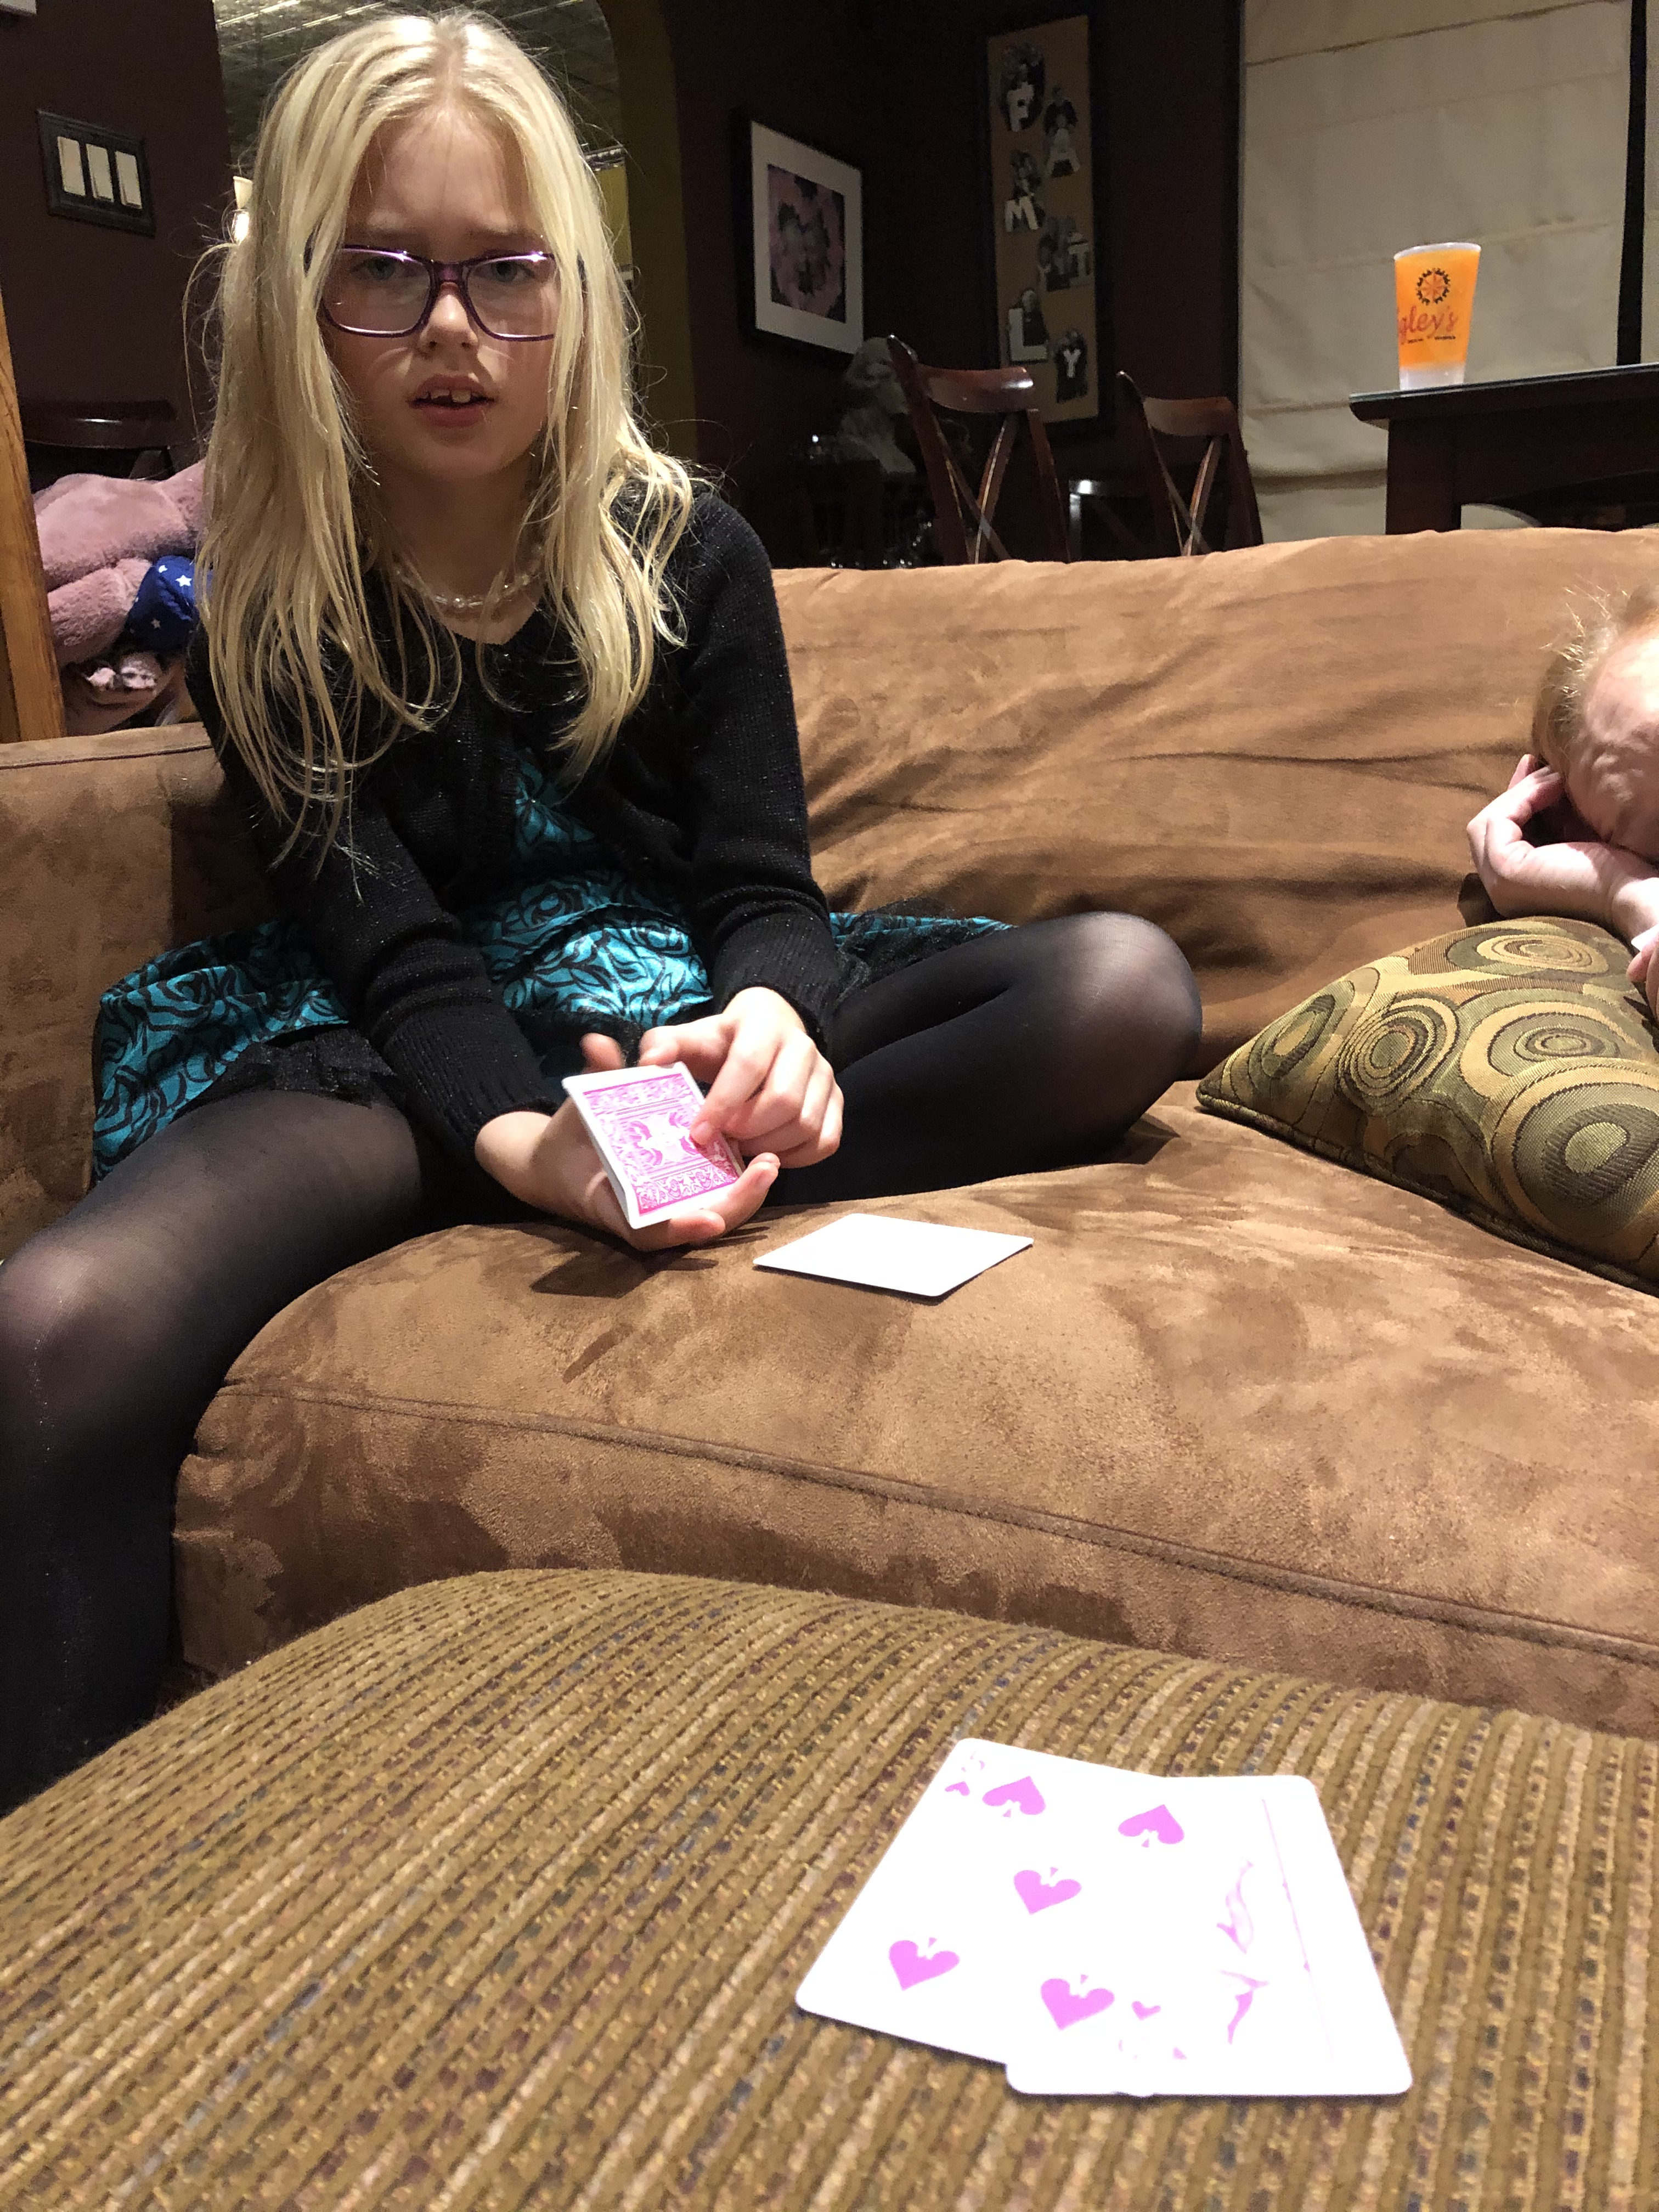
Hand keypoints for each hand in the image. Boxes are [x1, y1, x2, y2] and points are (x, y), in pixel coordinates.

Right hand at [472, 1034, 777, 1249]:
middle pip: (698, 1224)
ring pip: (715, 1213)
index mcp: (616, 1206)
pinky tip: (764, 1156)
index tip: (710, 1219)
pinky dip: (738, 1184)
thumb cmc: (569, 1140)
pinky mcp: (683, 1195)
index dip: (681, 1227)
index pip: (651, 1231)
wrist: (562, 1163)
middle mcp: (647, 1215)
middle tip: (765, 1169)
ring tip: (772, 1160)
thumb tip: (596, 1042)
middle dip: (735, 1203)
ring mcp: (669, 1207)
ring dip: (746, 1193)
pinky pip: (715, 1196)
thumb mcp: (577, 1111)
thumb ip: (594, 1080)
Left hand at [636, 986, 842, 1168]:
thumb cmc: (723, 1043)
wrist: (769, 1032)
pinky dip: (796, 1158)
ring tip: (739, 1147)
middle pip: (783, 1101)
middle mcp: (804, 1048)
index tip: (697, 1134)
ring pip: (806, 1125)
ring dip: (769, 1147)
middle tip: (721, 1142)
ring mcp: (826, 1076)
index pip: (748, 1065)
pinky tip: (767, 1154)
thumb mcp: (693, 1037)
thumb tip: (649, 1061)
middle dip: (747, 1130)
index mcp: (764, 1026)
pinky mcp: (837, 1102)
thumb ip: (665, 1045)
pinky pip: (825, 1141)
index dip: (722, 1104)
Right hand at [1467, 754, 1657, 934]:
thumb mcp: (1572, 832)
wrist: (1632, 892)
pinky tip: (1555, 787)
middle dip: (1514, 793)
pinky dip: (1523, 796)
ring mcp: (1498, 884)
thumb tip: (1529, 765)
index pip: (1499, 835)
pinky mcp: (1505, 871)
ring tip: (1556, 778)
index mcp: (1514, 887)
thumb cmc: (1614, 868)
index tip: (1540, 768)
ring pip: (1486, 823)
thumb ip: (1548, 811)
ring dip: (1520, 792)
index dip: (1516, 799)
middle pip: (1485, 828)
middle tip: (1541, 764)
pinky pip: (1498, 820)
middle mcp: (1499, 890)